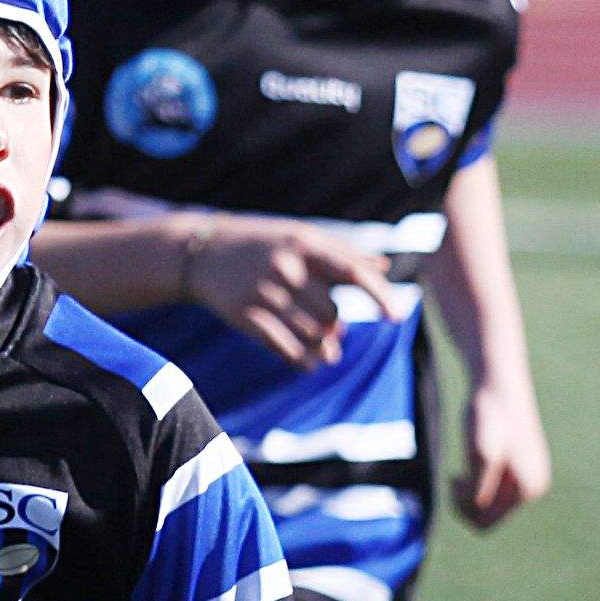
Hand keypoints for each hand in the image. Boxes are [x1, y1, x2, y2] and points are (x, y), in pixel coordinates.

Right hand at [181, 219, 393, 368]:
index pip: (351, 271)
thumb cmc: (263, 243)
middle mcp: (285, 267)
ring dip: (324, 348)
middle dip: (334, 325)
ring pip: (313, 336)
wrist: (202, 252)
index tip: (397, 316)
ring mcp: (263, 293)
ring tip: (326, 350)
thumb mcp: (299, 237)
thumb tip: (383, 265)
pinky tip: (310, 363)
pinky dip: (305, 361)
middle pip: (331, 313)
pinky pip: (287, 351)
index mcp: (304, 243)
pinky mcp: (245, 317)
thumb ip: (341, 253)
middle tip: (331, 329)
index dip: (378, 294)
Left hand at [456, 373, 551, 527]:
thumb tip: (475, 511)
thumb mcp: (479, 455)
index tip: (452, 479)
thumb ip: (476, 488)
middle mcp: (535, 487)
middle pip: (489, 517)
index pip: (485, 523)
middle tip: (453, 477)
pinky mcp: (523, 465)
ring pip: (491, 503)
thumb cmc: (488, 415)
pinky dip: (479, 480)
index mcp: (528, 489)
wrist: (498, 381)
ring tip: (461, 470)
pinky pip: (495, 488)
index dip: (461, 508)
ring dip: (472, 490)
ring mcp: (531, 476)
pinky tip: (474, 459)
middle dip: (467, 502)